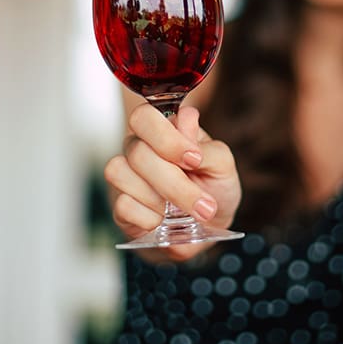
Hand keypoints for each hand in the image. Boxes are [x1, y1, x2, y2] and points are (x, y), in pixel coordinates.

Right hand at [104, 103, 240, 260]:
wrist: (209, 227)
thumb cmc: (214, 189)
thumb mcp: (223, 166)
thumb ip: (207, 146)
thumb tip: (186, 125)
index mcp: (164, 130)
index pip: (145, 115)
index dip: (166, 138)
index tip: (194, 160)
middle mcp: (140, 147)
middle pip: (137, 151)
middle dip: (174, 182)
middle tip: (203, 202)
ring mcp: (126, 175)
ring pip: (121, 173)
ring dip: (160, 199)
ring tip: (181, 212)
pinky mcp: (119, 205)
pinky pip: (122, 204)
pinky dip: (149, 218)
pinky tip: (162, 220)